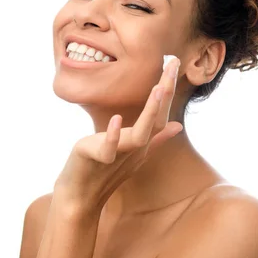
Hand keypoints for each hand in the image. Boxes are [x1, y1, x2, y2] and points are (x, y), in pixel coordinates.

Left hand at [54, 57, 182, 214]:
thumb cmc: (105, 171)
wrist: (80, 196)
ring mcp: (120, 155)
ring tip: (159, 88)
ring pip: (141, 134)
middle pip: (157, 119)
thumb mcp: (133, 151)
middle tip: (172, 62)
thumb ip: (156, 138)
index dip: (168, 88)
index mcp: (143, 142)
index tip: (172, 61)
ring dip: (151, 112)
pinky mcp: (99, 159)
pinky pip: (109, 149)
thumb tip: (177, 125)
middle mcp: (136, 148)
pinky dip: (113, 135)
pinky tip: (117, 119)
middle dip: (165, 90)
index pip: (162, 113)